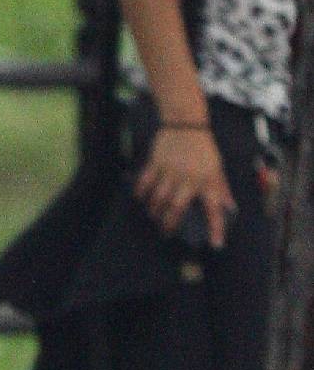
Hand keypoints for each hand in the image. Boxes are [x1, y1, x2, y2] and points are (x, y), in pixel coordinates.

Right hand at [134, 125, 235, 249]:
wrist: (186, 125)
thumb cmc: (204, 149)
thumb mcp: (217, 168)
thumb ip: (221, 189)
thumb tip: (229, 208)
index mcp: (208, 181)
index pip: (214, 209)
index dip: (216, 228)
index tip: (216, 244)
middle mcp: (190, 178)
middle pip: (177, 208)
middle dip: (169, 224)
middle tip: (165, 232)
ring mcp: (171, 170)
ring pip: (158, 198)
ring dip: (154, 211)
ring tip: (154, 216)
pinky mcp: (156, 163)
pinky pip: (145, 182)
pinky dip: (141, 193)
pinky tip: (141, 198)